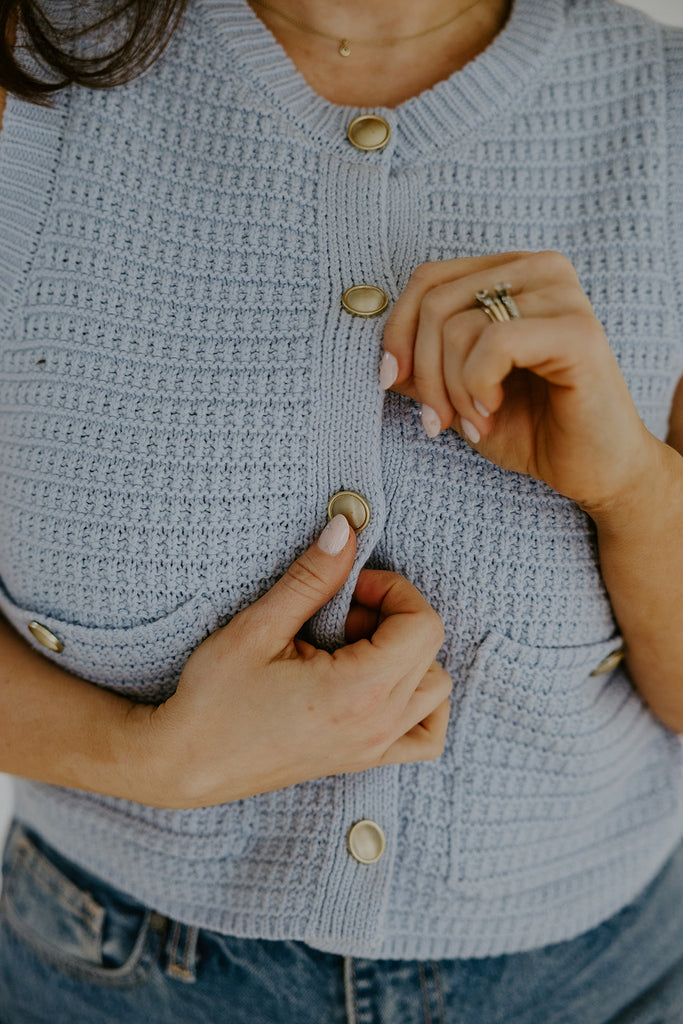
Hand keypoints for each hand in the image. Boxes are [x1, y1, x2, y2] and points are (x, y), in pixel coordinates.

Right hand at [130, 515, 451, 807]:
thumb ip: (312, 578)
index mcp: (357, 692)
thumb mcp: (258, 628)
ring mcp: (374, 749)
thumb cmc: (214, 698)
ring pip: (436, 691)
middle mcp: (377, 726)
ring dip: (410, 657)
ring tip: (356, 648)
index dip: (393, 591)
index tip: (349, 588)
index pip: (423, 625)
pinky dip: (420, 705)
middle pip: (432, 651)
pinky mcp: (363, 760)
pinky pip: (426, 736)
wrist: (187, 763)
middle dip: (394, 616)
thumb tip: (348, 529)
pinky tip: (379, 684)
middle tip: (341, 613)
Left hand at [382, 251, 654, 510]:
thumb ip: (422, 364)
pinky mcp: (577, 330)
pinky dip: (477, 386)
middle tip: (439, 420)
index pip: (428, 279)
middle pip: (436, 302)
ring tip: (475, 421)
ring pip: (458, 326)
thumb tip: (379, 355)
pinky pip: (493, 343)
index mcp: (512, 272)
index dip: (397, 332)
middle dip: (423, 372)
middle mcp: (540, 270)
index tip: (392, 382)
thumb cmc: (532, 427)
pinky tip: (493, 409)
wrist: (594, 471)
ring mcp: (563, 295)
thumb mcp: (458, 391)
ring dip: (452, 389)